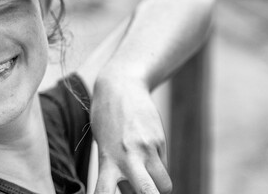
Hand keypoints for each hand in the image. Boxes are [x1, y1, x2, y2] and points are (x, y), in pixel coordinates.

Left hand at [90, 77, 171, 193]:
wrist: (121, 85)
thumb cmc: (107, 121)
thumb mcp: (103, 147)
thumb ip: (115, 172)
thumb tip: (131, 192)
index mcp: (107, 160)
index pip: (103, 192)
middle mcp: (128, 156)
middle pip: (147, 193)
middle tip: (144, 192)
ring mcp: (147, 149)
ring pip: (163, 185)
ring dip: (157, 187)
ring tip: (145, 176)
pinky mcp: (160, 141)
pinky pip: (164, 166)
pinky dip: (158, 168)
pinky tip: (146, 150)